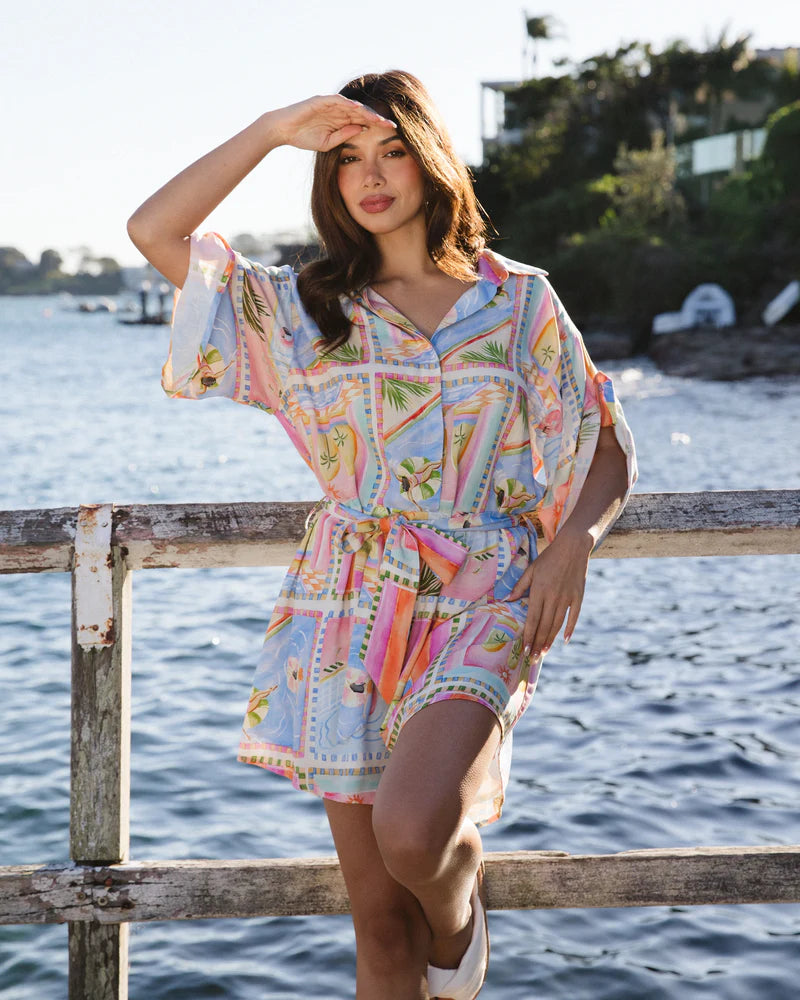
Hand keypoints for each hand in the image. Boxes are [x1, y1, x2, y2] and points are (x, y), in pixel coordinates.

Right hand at [270, 95, 396, 151]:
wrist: (283, 130)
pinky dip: (348, 103)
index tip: (391, 132)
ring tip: (379, 119)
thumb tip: (362, 129)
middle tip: (392, 125)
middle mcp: (338, 110)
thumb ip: (344, 135)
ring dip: (366, 112)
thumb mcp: (328, 142)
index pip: (363, 121)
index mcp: (341, 120)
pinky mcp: (321, 100)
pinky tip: (359, 109)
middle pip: (362, 112)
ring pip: (352, 106)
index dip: (376, 126)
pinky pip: (337, 101)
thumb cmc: (303, 137)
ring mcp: (330, 104)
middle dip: (377, 118)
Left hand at [507, 527, 592, 657]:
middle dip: (537, 643)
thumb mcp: (531, 569)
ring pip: (557, 624)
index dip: (528, 636)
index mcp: (539, 591)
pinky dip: (570, 629)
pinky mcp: (578, 596)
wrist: (573, 547)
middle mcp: (553, 597)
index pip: (532, 619)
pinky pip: (574, 616)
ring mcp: (567, 598)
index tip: (524, 649)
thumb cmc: (549, 558)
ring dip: (550, 640)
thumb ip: (520, 586)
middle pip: (544, 625)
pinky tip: (565, 640)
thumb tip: (508, 600)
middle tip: (532, 659)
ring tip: (543, 652)